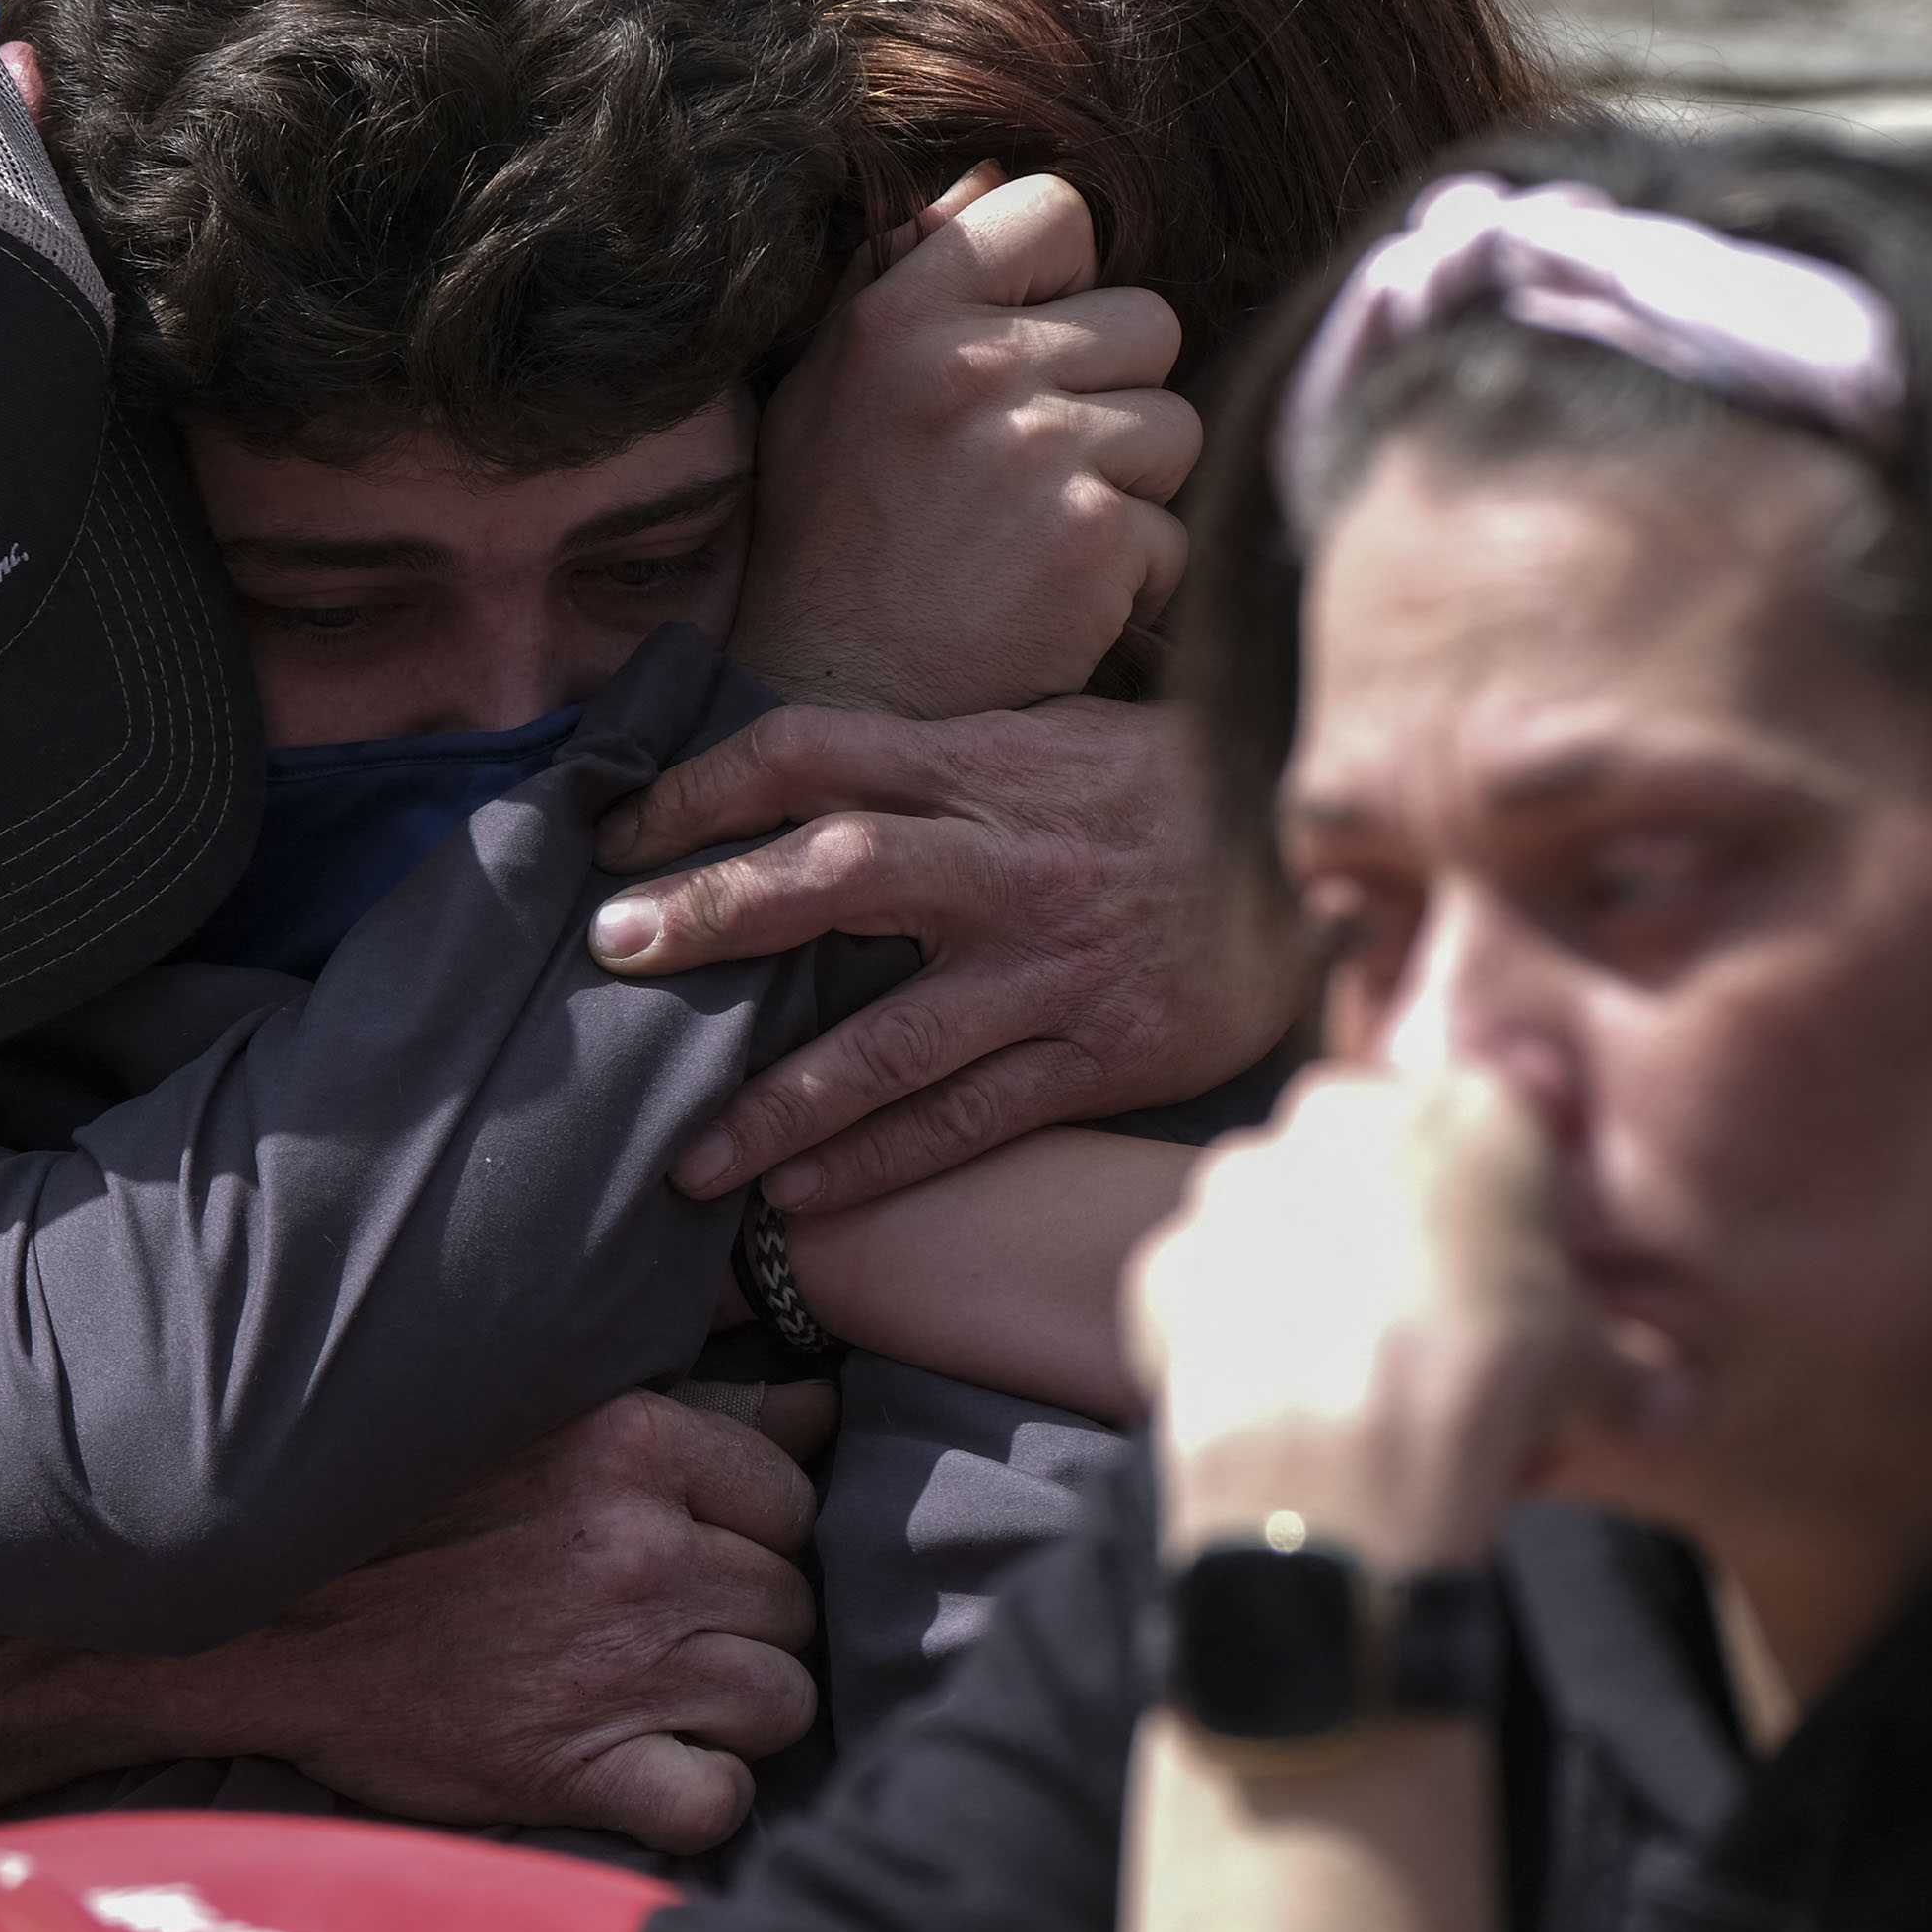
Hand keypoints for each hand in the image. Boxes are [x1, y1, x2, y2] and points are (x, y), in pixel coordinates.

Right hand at [0, 1391, 822, 1851]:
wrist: (256, 1626)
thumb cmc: (397, 1518)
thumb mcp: (542, 1422)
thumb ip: (687, 1410)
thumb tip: (819, 1405)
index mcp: (634, 1443)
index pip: (793, 1491)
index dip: (756, 1531)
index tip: (700, 1551)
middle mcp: (644, 1548)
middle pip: (794, 1599)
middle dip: (748, 1620)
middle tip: (668, 1630)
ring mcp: (624, 1664)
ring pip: (782, 1698)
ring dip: (736, 1706)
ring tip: (660, 1697)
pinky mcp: (587, 1770)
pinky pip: (720, 1800)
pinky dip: (699, 1793)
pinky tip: (648, 1768)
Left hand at [590, 695, 1310, 1209]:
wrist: (1319, 859)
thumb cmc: (1165, 792)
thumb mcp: (1055, 734)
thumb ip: (938, 762)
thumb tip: (800, 776)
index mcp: (986, 766)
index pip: (815, 753)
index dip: (703, 784)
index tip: (617, 832)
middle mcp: (1009, 863)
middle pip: (836, 874)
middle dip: (715, 912)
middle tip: (612, 953)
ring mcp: (1051, 967)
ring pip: (890, 1036)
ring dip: (777, 1102)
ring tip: (687, 1160)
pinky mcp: (1098, 1052)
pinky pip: (968, 1118)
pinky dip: (879, 1162)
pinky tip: (800, 1198)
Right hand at [741, 169, 1196, 720]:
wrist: (833, 705)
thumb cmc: (831, 546)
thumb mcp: (830, 391)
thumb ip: (911, 277)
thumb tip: (992, 175)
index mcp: (900, 314)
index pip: (1056, 209)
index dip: (1065, 281)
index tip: (1029, 352)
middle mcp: (969, 367)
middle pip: (1147, 322)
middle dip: (1114, 396)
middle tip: (1036, 472)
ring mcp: (1038, 450)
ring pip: (1178, 427)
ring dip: (1133, 488)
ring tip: (1043, 538)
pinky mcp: (1093, 539)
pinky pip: (1174, 532)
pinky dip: (1132, 582)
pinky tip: (1054, 604)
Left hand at [1127, 1065, 1623, 1571]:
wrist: (1347, 1454)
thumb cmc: (1493, 1379)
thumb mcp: (1596, 1375)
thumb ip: (1631, 1369)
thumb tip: (1669, 1397)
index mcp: (1463, 1107)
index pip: (1498, 1114)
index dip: (1510, 1192)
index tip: (1520, 1258)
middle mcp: (1337, 1114)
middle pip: (1373, 1150)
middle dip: (1396, 1215)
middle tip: (1433, 1312)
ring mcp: (1236, 1181)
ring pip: (1279, 1209)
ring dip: (1306, 1267)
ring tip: (1348, 1367)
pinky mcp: (1166, 1258)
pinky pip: (1207, 1287)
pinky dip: (1232, 1332)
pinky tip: (1274, 1397)